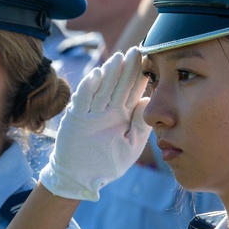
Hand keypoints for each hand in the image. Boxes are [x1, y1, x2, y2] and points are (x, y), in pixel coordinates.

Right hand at [39, 48, 150, 200]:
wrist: (83, 178)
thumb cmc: (109, 164)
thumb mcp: (131, 145)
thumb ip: (141, 125)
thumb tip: (148, 100)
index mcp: (123, 114)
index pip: (133, 91)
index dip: (141, 77)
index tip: (151, 61)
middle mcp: (108, 109)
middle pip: (119, 85)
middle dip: (127, 69)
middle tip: (136, 50)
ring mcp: (92, 112)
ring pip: (102, 88)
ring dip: (109, 73)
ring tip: (118, 58)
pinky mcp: (77, 117)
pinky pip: (83, 100)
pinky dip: (88, 87)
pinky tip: (96, 74)